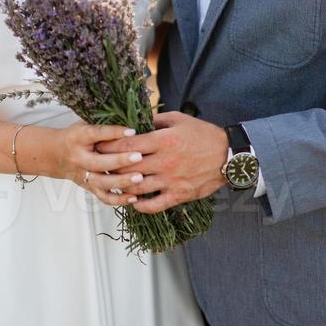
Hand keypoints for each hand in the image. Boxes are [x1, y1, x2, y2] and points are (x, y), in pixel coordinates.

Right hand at [59, 120, 144, 207]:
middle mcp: (79, 158)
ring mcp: (83, 175)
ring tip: (139, 178)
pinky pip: (103, 197)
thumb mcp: (85, 124)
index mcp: (78, 137)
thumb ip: (103, 123)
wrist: (56, 154)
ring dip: (122, 182)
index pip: (96, 134)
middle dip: (120, 160)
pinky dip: (119, 199)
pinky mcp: (88, 187)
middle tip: (139, 156)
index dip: (114, 132)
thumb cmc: (77, 136)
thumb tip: (131, 119)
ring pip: (102, 182)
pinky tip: (134, 197)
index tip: (132, 131)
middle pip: (99, 162)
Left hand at [94, 110, 227, 212]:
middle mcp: (164, 161)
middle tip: (99, 164)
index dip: (108, 145)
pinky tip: (132, 201)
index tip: (98, 144)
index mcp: (163, 140)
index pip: (126, 144)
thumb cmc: (203, 134)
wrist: (227, 156)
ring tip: (112, 182)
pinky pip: (153, 205)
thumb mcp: (179, 119)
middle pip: (126, 167)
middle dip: (110, 165)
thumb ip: (155, 120)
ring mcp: (170, 180)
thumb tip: (135, 120)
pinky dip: (139, 206)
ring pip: (136, 187)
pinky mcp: (178, 195)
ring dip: (121, 185)